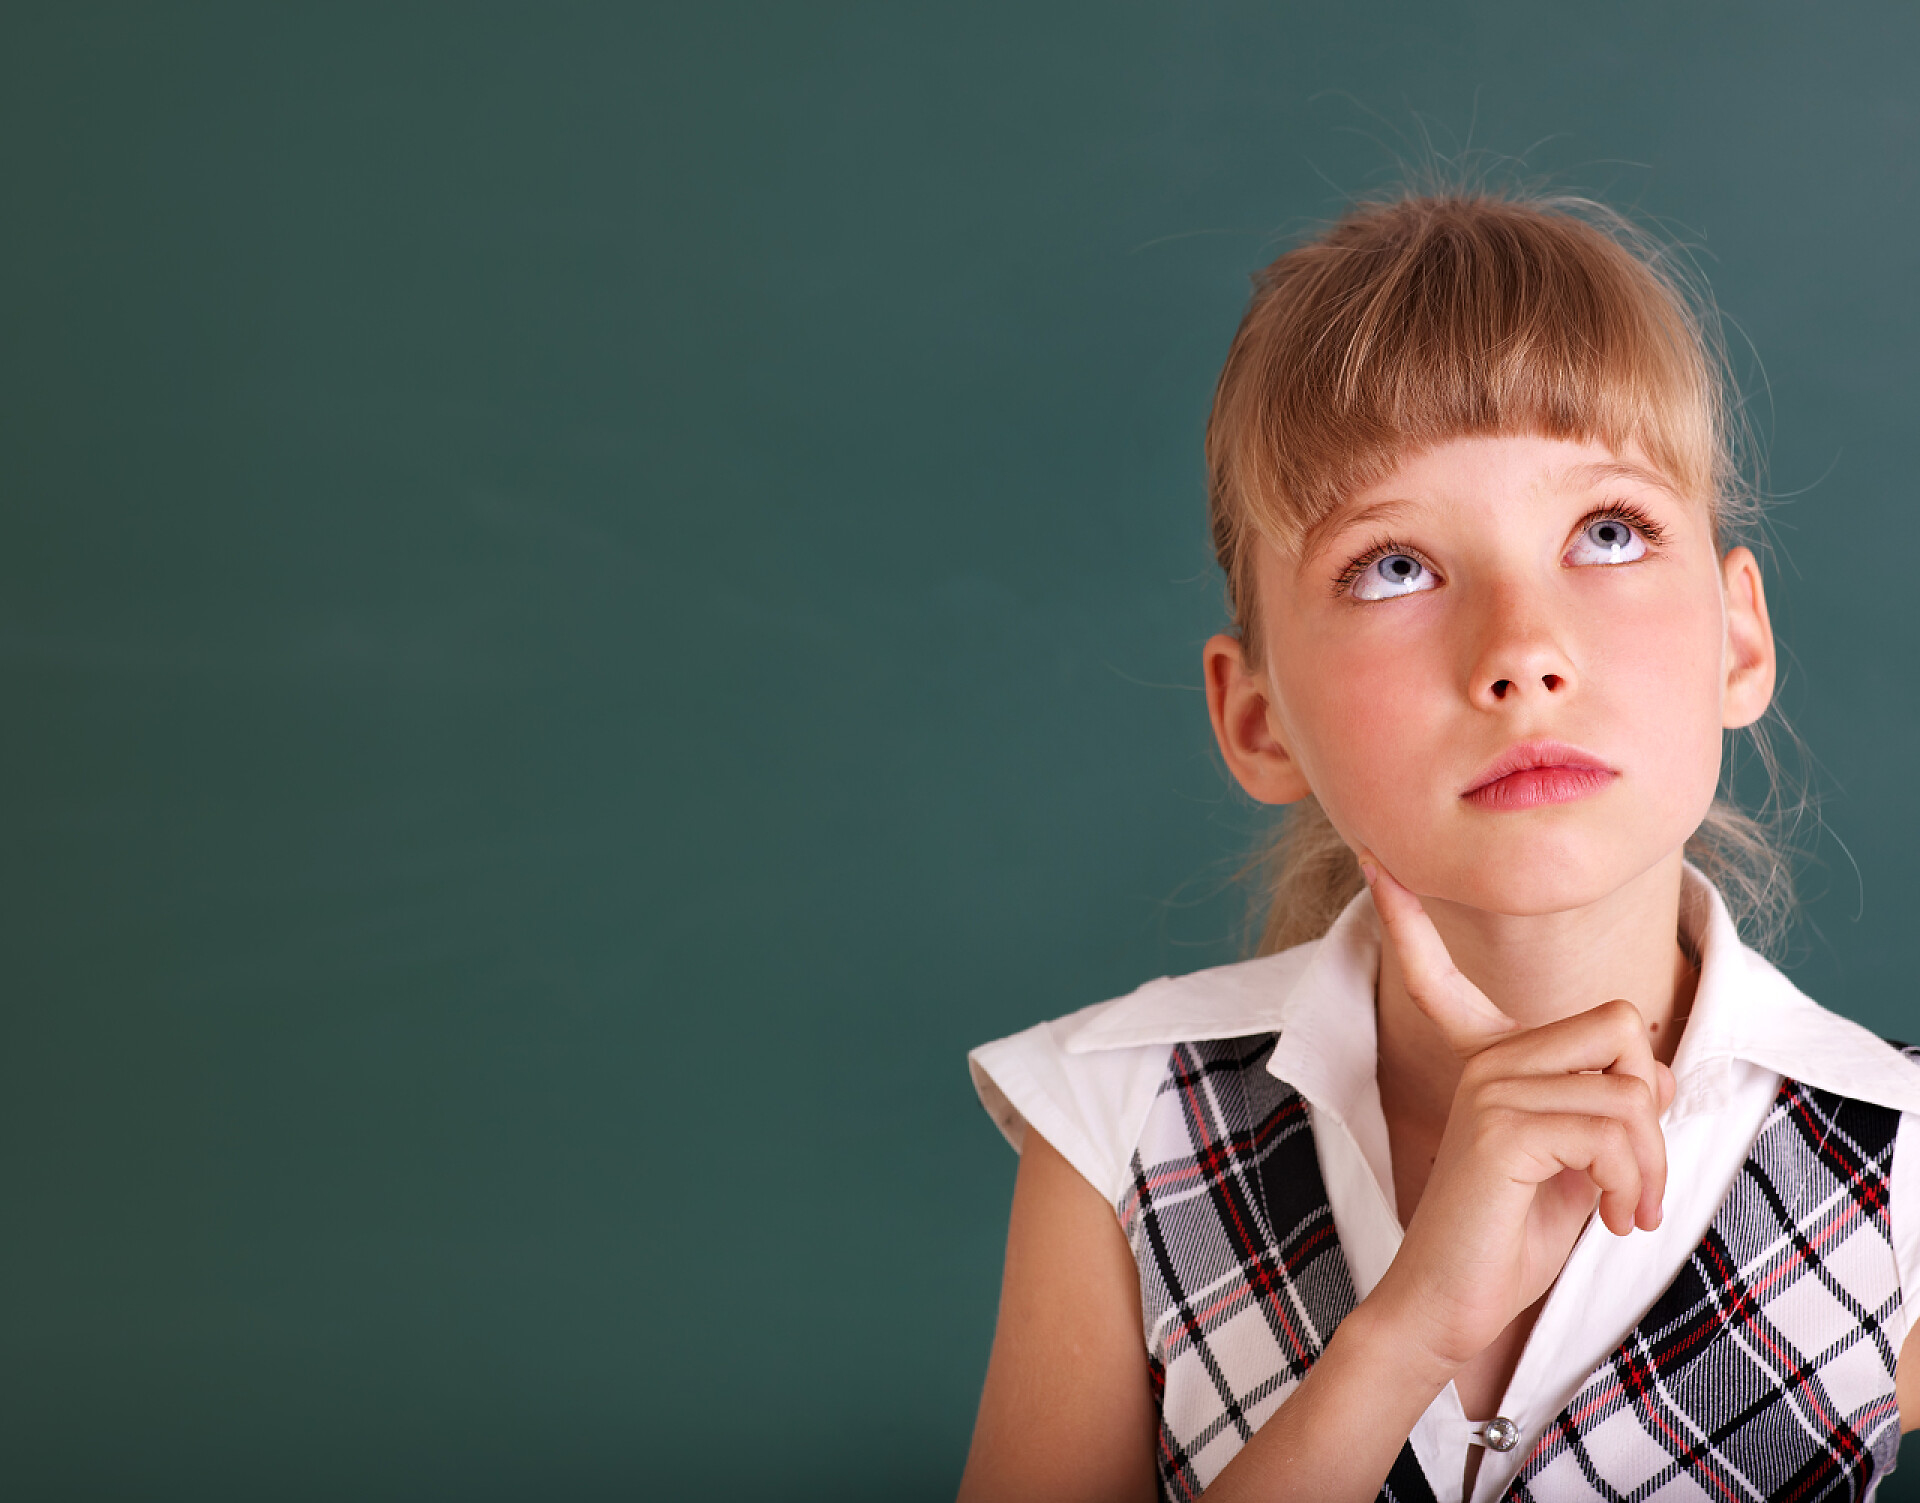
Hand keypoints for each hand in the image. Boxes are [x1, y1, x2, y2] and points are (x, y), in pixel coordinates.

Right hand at [1359, 852, 1675, 1376]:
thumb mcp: (1573, 1165)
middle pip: (1622, 1027)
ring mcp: (1490, 1088)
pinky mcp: (1502, 1127)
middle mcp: (1485, 1061)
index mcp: (1489, 1061)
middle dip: (1655, 1111)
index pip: (1439, 974)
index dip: (1405, 920)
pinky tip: (1611, 1218)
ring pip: (1631, 1091)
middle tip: (1635, 1179)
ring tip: (1627, 1212)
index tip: (1375, 866)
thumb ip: (1605, 1110)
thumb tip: (1654, 1070)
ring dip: (1651, 1167)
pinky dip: (1633, 1182)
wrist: (1450, 1305)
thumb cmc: (1509, 1240)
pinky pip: (1614, 1127)